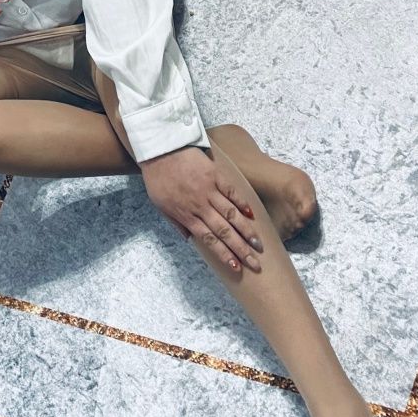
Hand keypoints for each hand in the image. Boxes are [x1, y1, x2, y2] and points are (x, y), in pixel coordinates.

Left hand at [139, 145, 263, 272]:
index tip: (237, 267)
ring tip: (259, 244)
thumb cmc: (158, 178)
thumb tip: (189, 239)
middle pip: (225, 231)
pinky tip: (252, 215)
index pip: (209, 240)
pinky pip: (232, 192)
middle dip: (241, 250)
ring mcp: (209, 190)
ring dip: (247, 231)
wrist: (159, 149)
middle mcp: (200, 206)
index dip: (224, 255)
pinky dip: (243, 203)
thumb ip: (176, 222)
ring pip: (232, 214)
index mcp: (186, 215)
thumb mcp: (160, 205)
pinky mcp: (215, 175)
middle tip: (255, 263)